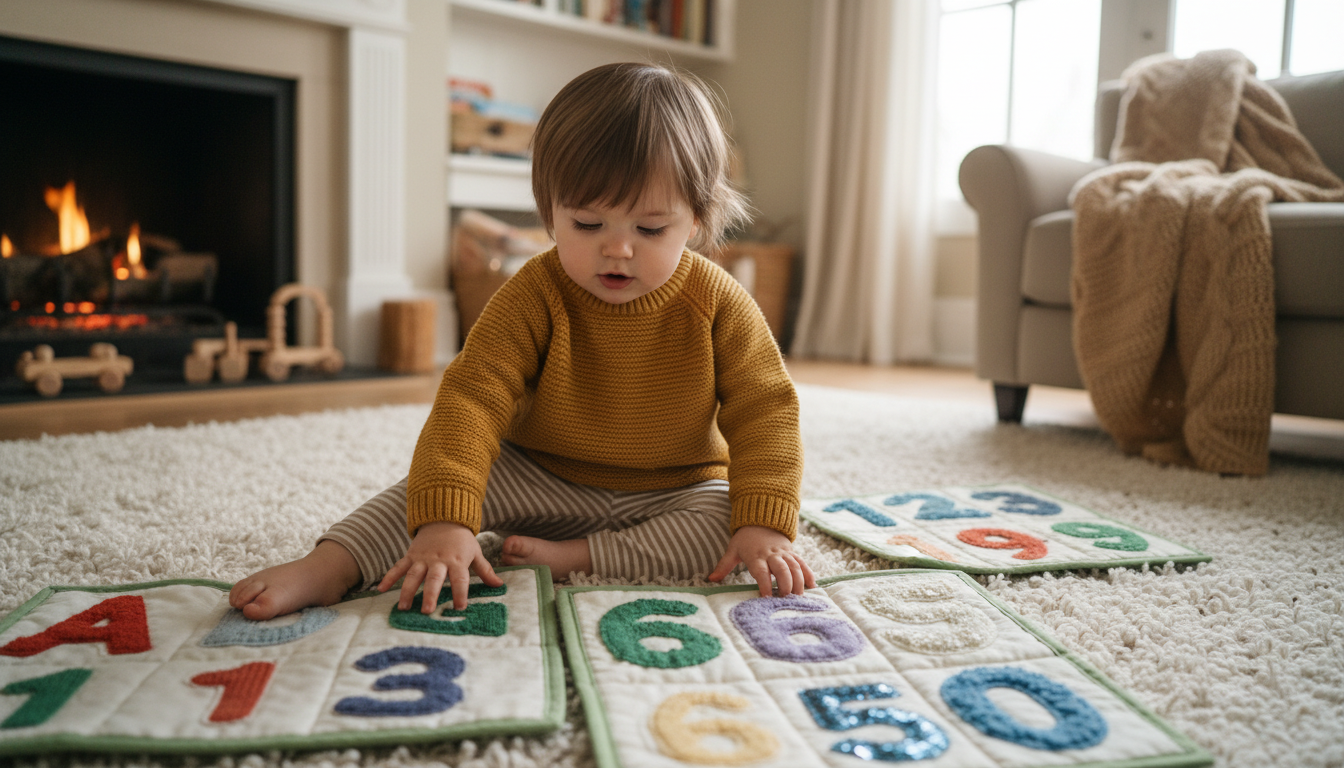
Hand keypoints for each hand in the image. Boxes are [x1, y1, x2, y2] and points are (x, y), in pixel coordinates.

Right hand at [377, 521, 502, 612]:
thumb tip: (500, 584)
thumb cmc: (462, 539)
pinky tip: (380, 589)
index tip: (460, 608)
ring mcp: (423, 558)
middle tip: (427, 611)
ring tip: (404, 607)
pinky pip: (398, 567)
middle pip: (434, 579)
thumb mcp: (476, 552)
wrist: (444, 516)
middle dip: (431, 595)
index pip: (460, 579)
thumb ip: (486, 570)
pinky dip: (389, 577)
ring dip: (408, 591)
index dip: (461, 593)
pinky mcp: (411, 555)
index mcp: (457, 561)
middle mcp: (439, 560)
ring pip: (414, 575)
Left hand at [708, 525, 815, 596]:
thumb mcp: (732, 549)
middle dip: (785, 584)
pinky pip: (802, 563)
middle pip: (782, 569)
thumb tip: (710, 579)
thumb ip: (723, 565)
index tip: (767, 596)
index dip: (765, 583)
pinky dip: (808, 574)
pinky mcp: (792, 553)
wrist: (761, 519)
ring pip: (795, 567)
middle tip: (786, 598)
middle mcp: (771, 554)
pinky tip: (813, 587)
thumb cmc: (745, 539)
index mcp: (756, 555)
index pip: (761, 571)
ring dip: (799, 582)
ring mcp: (784, 553)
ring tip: (799, 597)